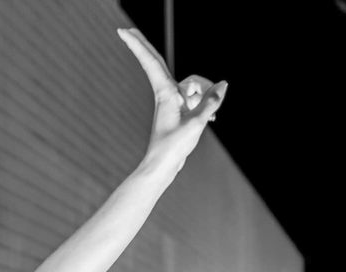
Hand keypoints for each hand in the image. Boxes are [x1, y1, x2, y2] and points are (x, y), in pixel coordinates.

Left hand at [117, 28, 226, 167]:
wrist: (162, 168)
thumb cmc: (173, 147)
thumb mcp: (197, 123)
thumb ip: (211, 101)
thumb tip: (223, 85)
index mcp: (164, 93)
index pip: (151, 62)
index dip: (138, 45)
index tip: (122, 31)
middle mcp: (166, 94)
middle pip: (158, 62)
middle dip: (143, 46)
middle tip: (126, 30)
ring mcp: (172, 101)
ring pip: (192, 84)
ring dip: (205, 94)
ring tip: (211, 116)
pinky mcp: (178, 110)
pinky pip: (196, 97)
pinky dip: (205, 103)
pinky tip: (213, 117)